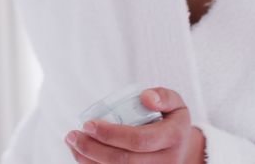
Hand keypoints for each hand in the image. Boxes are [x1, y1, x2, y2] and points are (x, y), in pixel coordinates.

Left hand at [65, 88, 205, 163]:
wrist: (182, 149)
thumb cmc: (171, 120)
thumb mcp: (175, 103)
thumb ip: (163, 96)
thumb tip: (146, 98)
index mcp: (173, 138)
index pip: (139, 140)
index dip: (110, 134)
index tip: (88, 124)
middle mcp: (167, 162)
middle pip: (124, 161)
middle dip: (93, 149)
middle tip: (73, 135)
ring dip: (89, 160)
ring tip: (72, 143)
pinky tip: (80, 155)